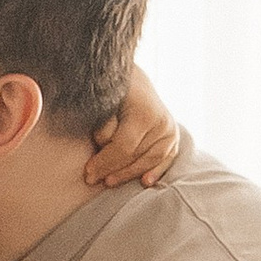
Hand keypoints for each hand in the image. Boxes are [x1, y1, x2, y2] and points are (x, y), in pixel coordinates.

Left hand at [84, 60, 179, 189]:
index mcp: (145, 114)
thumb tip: (103, 146)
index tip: (87, 172)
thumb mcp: (105, 102)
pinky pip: (165, 159)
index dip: (105, 162)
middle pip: (135, 157)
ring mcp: (170, 130)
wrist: (134, 78)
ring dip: (129, 173)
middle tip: (92, 179)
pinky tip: (145, 182)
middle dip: (112, 169)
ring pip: (149, 161)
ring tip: (110, 182)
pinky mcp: (173, 136)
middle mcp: (162, 123)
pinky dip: (155, 171)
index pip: (123, 148)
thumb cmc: (114, 90)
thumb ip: (104, 124)